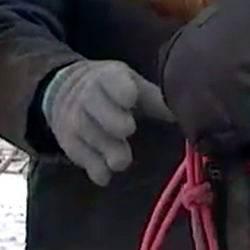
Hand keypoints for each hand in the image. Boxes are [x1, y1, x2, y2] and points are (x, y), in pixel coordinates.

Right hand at [41, 60, 173, 185]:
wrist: (63, 90)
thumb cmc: (111, 89)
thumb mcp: (132, 84)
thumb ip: (155, 98)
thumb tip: (186, 111)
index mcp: (108, 76)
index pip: (112, 80)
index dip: (122, 90)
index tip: (131, 98)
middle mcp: (87, 95)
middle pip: (95, 105)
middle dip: (113, 120)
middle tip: (128, 129)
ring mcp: (74, 119)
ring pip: (88, 134)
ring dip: (107, 149)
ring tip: (122, 159)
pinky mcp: (68, 143)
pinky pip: (81, 157)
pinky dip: (94, 167)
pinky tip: (106, 172)